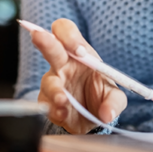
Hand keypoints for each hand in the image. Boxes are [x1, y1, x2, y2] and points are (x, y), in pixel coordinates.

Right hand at [32, 19, 126, 133]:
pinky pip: (45, 103)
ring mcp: (53, 82)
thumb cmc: (101, 97)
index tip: (79, 51)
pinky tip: (63, 113)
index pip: (66, 31)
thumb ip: (114, 102)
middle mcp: (62, 64)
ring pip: (48, 81)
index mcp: (78, 53)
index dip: (69, 36)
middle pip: (49, 46)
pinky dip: (54, 109)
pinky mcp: (47, 101)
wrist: (93, 120)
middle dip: (44, 41)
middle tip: (38, 36)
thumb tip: (108, 114)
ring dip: (55, 89)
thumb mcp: (114, 98)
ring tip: (63, 99)